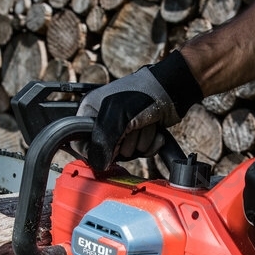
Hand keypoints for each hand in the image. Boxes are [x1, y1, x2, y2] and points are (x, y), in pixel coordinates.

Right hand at [77, 50, 202, 170]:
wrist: (171, 88)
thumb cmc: (142, 93)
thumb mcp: (116, 116)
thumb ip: (103, 142)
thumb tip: (98, 165)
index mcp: (90, 112)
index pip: (83, 144)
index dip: (96, 150)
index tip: (110, 148)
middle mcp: (105, 122)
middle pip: (109, 153)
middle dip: (126, 142)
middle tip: (132, 126)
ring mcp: (123, 130)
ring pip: (128, 154)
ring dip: (141, 141)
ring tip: (145, 122)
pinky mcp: (140, 136)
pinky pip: (142, 152)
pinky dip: (151, 144)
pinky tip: (155, 130)